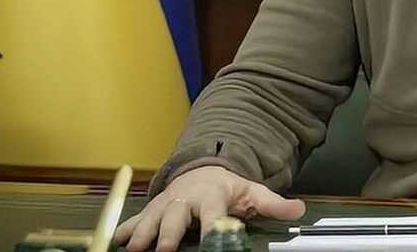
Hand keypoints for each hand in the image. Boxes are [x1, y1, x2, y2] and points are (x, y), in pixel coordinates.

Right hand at [115, 166, 305, 250]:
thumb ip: (274, 204)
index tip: (216, 239)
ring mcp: (165, 205)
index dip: (214, 229)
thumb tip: (299, 209)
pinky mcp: (150, 211)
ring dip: (142, 235)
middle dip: (169, 235)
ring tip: (135, 249)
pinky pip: (134, 222)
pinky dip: (125, 232)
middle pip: (175, 219)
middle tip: (166, 250)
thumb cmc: (226, 188)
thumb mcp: (252, 193)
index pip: (214, 216)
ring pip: (150, 220)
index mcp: (212, 197)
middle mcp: (185, 200)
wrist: (201, 171)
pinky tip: (117, 243)